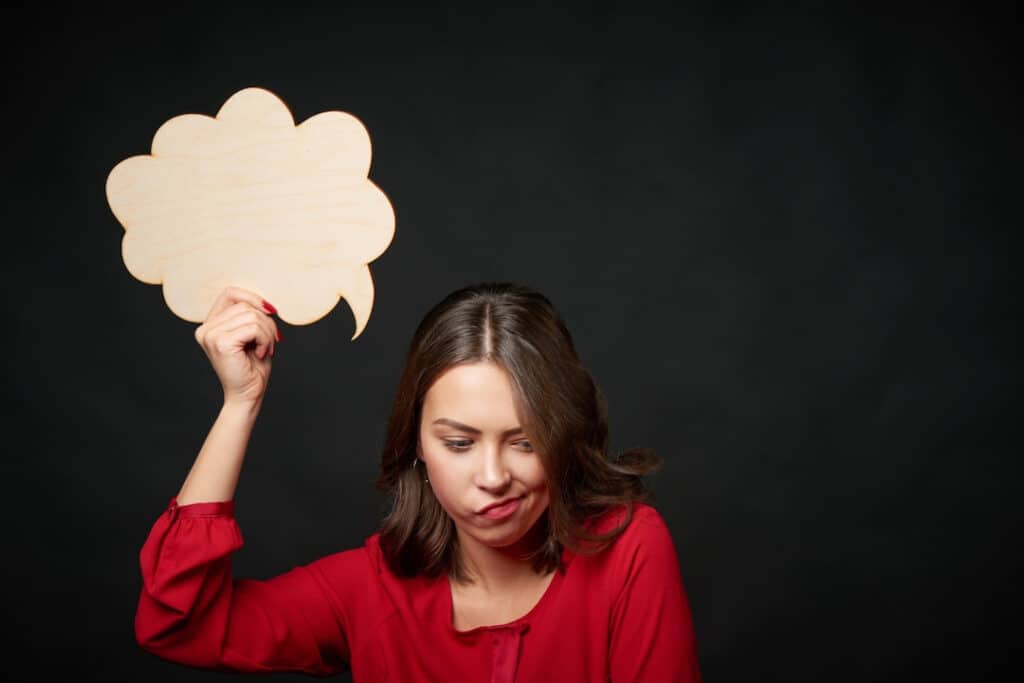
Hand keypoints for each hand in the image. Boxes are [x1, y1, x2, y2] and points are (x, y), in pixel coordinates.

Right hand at [193, 286, 281, 405]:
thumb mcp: (253, 335)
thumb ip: (252, 315)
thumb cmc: (252, 367)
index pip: (231, 293)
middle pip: (245, 305)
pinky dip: (265, 339)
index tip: (270, 312)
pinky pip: (253, 328)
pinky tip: (261, 353)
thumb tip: (267, 303)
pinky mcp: (221, 343)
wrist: (248, 394)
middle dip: (266, 321)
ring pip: (251, 315)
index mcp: (211, 324)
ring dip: (267, 332)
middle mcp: (206, 328)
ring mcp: (210, 335)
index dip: (254, 298)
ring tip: (266, 349)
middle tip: (272, 341)